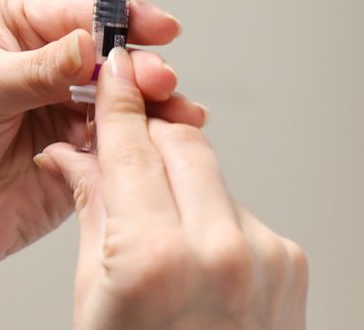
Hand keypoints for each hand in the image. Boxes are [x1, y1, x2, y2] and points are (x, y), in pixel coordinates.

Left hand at [0, 0, 198, 284]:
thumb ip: (35, 69)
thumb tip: (88, 44)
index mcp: (17, 18)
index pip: (79, 8)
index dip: (119, 17)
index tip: (152, 27)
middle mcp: (51, 54)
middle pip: (114, 50)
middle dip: (139, 64)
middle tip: (157, 80)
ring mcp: (71, 103)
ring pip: (128, 95)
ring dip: (153, 103)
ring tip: (174, 112)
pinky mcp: (85, 151)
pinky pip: (124, 142)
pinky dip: (145, 142)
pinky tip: (164, 142)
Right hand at [38, 49, 308, 329]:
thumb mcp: (94, 294)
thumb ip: (93, 207)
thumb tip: (74, 150)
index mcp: (155, 258)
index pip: (130, 145)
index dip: (116, 100)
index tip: (110, 69)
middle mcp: (219, 251)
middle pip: (180, 142)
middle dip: (148, 132)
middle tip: (121, 131)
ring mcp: (264, 258)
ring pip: (211, 173)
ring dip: (178, 175)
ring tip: (151, 213)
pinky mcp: (290, 265)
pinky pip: (239, 210)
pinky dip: (210, 214)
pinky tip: (190, 247)